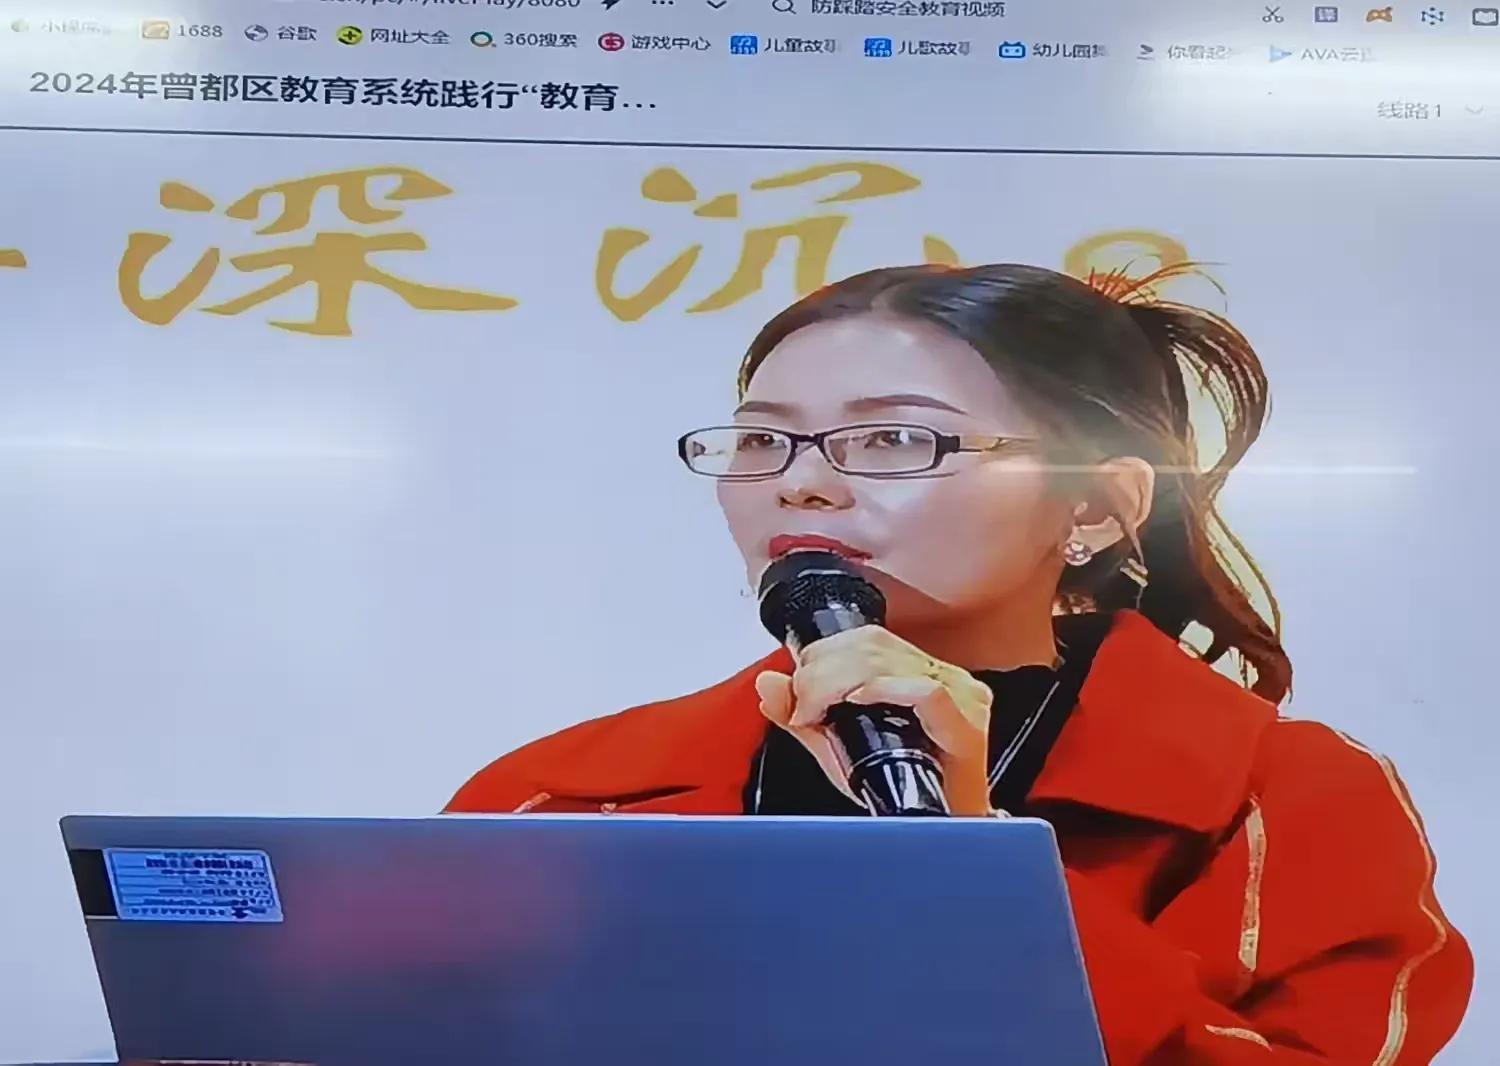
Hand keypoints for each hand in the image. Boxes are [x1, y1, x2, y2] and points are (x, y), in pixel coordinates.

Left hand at [754, 626, 994, 816]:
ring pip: (888, 660)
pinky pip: (925, 691)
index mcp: (915, 672)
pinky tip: (858, 700)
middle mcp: (941, 676)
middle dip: (820, 672)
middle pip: (871, 643)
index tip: (798, 692)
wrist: (945, 836)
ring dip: (837, 683)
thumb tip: (768, 683)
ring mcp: (960, 696)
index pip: (864, 637)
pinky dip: (883, 690)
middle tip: (803, 709)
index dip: (822, 654)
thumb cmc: (903, 794)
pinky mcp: (966, 725)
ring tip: (820, 715)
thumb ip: (801, 715)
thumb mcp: (838, 752)